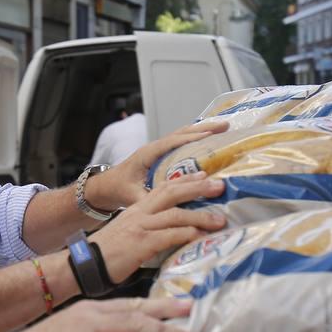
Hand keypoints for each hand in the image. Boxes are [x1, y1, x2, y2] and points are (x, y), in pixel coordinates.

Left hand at [86, 120, 228, 210]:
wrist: (106, 187)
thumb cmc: (118, 189)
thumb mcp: (132, 196)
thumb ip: (148, 199)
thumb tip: (168, 206)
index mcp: (148, 153)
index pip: (173, 142)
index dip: (193, 138)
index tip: (212, 135)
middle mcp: (155, 148)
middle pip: (183, 133)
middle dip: (205, 128)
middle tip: (226, 125)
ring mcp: (159, 150)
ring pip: (184, 135)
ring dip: (203, 130)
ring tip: (223, 127)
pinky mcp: (162, 155)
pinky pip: (182, 142)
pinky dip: (196, 138)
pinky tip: (210, 138)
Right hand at [87, 173, 224, 282]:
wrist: (84, 264)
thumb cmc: (108, 254)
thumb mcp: (129, 234)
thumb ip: (149, 229)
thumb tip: (172, 233)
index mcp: (136, 209)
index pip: (163, 188)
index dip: (185, 181)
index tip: (204, 176)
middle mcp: (139, 213)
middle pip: (172, 193)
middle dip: (198, 188)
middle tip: (220, 186)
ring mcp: (140, 227)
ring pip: (175, 215)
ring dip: (200, 216)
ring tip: (220, 220)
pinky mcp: (141, 243)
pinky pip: (169, 235)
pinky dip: (187, 234)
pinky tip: (200, 236)